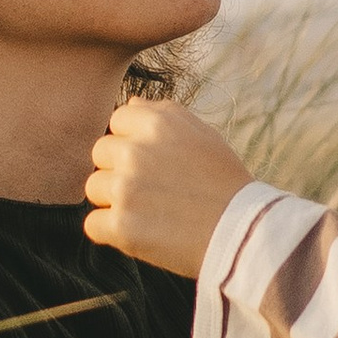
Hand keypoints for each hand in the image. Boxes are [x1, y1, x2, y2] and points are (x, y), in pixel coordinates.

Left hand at [86, 96, 255, 277]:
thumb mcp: (203, 135)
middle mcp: (136, 152)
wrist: (245, 234)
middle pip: (100, 153)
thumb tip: (131, 103)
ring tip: (150, 211)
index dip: (133, 141)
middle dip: (120, 169)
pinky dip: (111, 232)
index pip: (117, 121)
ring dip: (114, 201)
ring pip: (94, 188)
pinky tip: (140, 232)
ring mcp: (126, 190)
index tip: (155, 162)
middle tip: (153, 189)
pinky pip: (92, 225)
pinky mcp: (121, 226)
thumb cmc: (224, 183)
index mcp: (156, 124)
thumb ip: (165, 114)